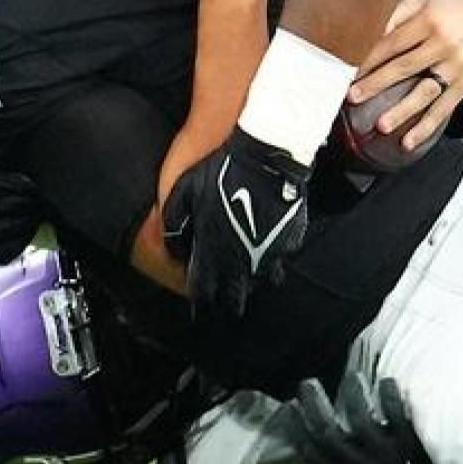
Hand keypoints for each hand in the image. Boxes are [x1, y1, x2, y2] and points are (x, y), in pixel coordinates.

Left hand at [162, 130, 310, 317]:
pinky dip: (270, 262)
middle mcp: (240, 259)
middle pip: (234, 297)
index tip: (200, 307)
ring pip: (258, 282)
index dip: (201, 301)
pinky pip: (278, 261)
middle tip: (225, 308)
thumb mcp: (184, 193)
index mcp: (213, 250)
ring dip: (249, 283)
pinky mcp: (287, 241)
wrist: (265, 156)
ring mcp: (267, 252)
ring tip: (245, 283)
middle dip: (228, 303)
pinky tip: (265, 253)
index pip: (204, 290)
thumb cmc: (221, 170)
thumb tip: (175, 248)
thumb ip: (175, 225)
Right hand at [286, 373, 426, 463]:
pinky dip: (390, 397)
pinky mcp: (412, 446)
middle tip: (307, 383)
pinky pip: (398, 417)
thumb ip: (342, 462)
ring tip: (351, 378)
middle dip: (314, 407)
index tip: (291, 406)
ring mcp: (386, 457)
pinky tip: (387, 381)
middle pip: (328, 434)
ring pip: (361, 422)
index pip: (312, 453)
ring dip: (353, 396)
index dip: (297, 428)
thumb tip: (320, 449)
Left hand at [349, 0, 462, 152]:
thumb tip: (367, 32)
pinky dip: (426, 126)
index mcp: (428, 20)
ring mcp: (454, 66)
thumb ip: (396, 14)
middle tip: (353, 97)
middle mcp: (442, 43)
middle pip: (404, 67)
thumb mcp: (423, 3)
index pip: (391, 42)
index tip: (349, 72)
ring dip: (402, 110)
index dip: (368, 58)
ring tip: (382, 125)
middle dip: (376, 84)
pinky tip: (410, 140)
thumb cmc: (449, 12)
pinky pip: (444, 108)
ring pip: (425, 91)